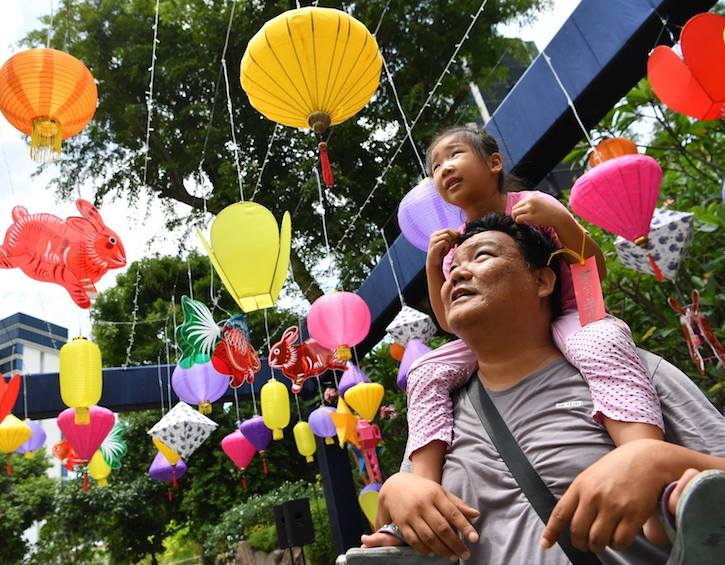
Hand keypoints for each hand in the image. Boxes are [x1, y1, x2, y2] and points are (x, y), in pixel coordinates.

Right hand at [376, 472, 479, 560]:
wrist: (395, 485)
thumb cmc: (423, 489)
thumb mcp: (440, 491)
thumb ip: (457, 504)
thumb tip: (476, 515)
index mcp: (435, 495)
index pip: (453, 513)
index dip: (465, 527)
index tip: (474, 539)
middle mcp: (423, 505)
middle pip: (442, 528)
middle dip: (455, 544)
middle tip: (465, 555)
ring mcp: (411, 515)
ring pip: (429, 537)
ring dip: (442, 550)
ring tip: (452, 557)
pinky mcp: (401, 523)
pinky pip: (414, 540)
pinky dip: (424, 549)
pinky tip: (433, 553)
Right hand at [426, 229, 458, 269]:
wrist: (434, 262)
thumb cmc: (441, 252)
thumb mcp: (447, 243)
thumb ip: (451, 238)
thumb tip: (460, 233)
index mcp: (436, 233)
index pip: (448, 229)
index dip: (455, 233)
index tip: (459, 239)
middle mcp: (433, 235)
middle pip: (447, 231)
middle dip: (454, 236)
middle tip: (456, 243)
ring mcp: (433, 240)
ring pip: (447, 236)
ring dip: (451, 242)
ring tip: (450, 248)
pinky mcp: (434, 246)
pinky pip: (445, 242)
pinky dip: (447, 247)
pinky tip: (446, 251)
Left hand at [511, 195, 567, 227]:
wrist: (560, 216)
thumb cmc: (554, 209)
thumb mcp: (545, 197)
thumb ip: (536, 197)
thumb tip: (527, 198)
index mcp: (534, 195)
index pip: (520, 201)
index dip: (520, 208)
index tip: (522, 213)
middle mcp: (531, 200)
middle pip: (515, 207)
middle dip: (516, 213)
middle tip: (519, 218)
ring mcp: (530, 208)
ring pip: (514, 213)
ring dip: (516, 217)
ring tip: (520, 221)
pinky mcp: (530, 216)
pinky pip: (518, 218)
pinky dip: (518, 221)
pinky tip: (522, 223)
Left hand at [541, 440, 665, 553]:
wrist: (647, 459)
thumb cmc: (618, 467)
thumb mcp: (591, 475)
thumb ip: (580, 495)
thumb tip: (569, 519)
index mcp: (580, 486)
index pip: (560, 513)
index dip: (551, 532)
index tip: (546, 544)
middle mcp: (594, 497)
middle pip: (578, 532)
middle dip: (580, 544)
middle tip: (585, 544)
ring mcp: (613, 506)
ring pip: (597, 540)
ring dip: (597, 546)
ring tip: (601, 542)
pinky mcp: (633, 515)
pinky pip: (619, 541)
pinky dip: (617, 544)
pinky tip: (618, 537)